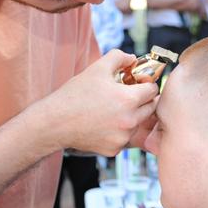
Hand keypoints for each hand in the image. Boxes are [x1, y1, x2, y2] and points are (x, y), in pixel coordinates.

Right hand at [39, 49, 158, 155]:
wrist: (54, 123)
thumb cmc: (75, 94)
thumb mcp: (97, 68)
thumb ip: (118, 57)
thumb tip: (133, 58)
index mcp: (129, 99)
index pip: (153, 90)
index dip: (146, 84)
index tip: (137, 84)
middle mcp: (130, 121)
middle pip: (150, 108)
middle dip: (142, 100)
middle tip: (126, 96)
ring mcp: (122, 137)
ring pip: (137, 124)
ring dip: (131, 117)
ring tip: (111, 110)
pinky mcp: (114, 149)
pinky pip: (123, 138)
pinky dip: (117, 132)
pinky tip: (103, 124)